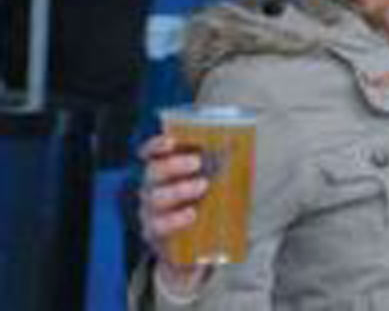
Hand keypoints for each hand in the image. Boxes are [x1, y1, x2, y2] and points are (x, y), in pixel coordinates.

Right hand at [139, 134, 210, 295]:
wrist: (192, 250)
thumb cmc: (202, 204)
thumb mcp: (208, 182)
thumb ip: (216, 165)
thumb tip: (237, 147)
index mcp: (161, 170)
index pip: (150, 152)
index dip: (157, 144)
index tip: (171, 138)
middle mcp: (151, 188)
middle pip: (154, 172)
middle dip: (174, 165)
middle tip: (197, 162)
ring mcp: (150, 211)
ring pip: (156, 197)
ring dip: (179, 189)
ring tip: (202, 185)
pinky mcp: (155, 234)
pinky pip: (159, 225)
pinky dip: (175, 218)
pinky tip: (191, 214)